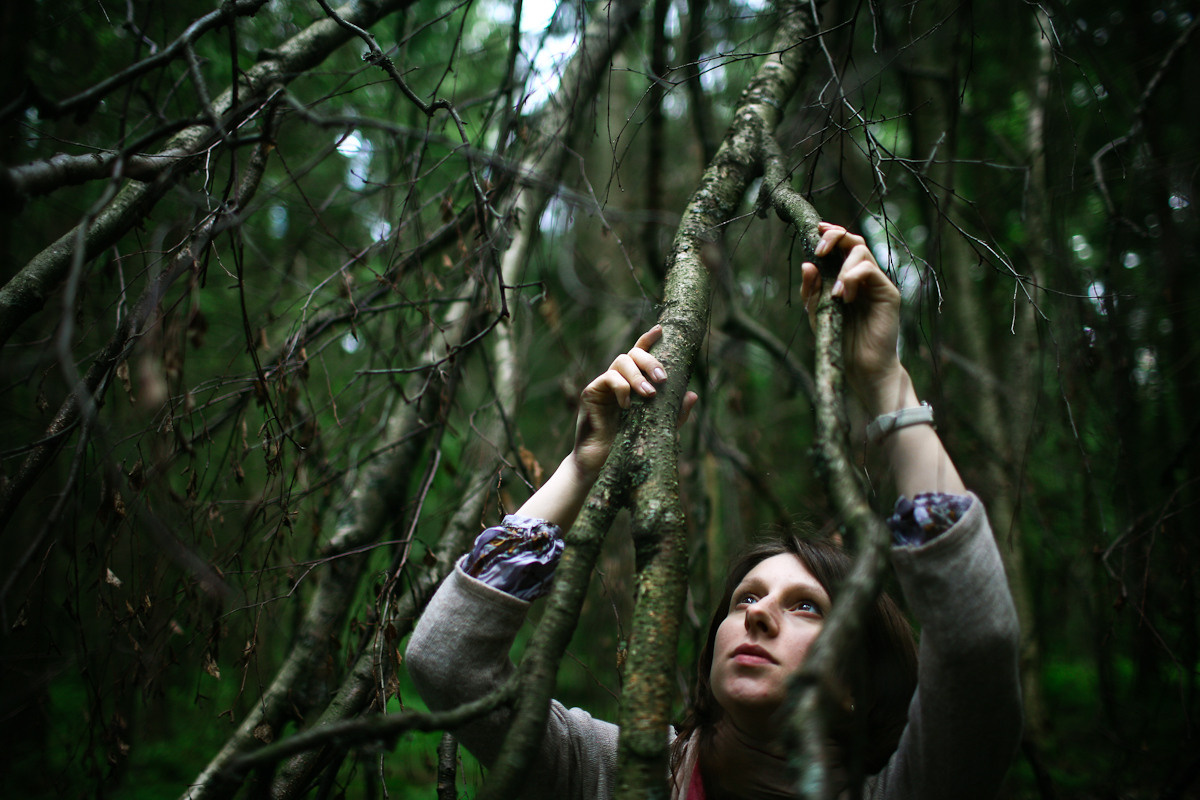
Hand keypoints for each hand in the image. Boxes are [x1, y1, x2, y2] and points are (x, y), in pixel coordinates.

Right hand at [571, 325, 698, 478]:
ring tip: (648, 394)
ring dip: (638, 375)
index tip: (661, 329)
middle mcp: (619, 379)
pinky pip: (608, 378)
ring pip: (621, 361)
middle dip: (650, 361)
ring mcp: (604, 384)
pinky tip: (627, 406)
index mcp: (634, 382)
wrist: (601, 465)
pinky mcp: (591, 392)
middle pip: (633, 353)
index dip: (649, 339)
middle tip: (662, 379)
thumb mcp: (658, 428)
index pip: (641, 354)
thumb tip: (692, 394)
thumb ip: (675, 412)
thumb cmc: (628, 445)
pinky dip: (621, 388)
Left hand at [799, 222, 902, 408]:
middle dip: (835, 237)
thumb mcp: (817, 313)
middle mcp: (863, 277)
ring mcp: (877, 284)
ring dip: (842, 267)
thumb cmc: (839, 340)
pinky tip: (845, 297)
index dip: (830, 233)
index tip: (815, 230)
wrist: (860, 368)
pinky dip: (853, 278)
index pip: (841, 247)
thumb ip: (811, 290)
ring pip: (862, 252)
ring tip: (835, 294)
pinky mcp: (889, 293)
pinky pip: (871, 270)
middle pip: (854, 240)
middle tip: (820, 249)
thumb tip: (807, 264)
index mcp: (846, 278)